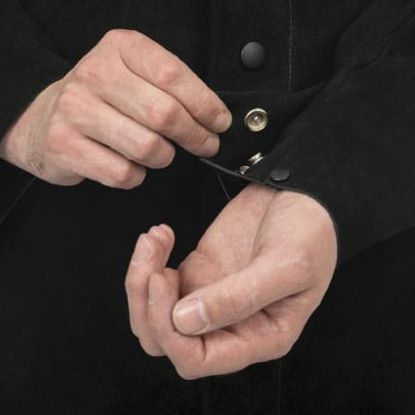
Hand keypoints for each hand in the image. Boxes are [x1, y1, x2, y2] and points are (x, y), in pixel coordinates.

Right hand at [0, 29, 230, 187]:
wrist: (45, 118)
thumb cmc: (102, 99)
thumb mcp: (135, 75)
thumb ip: (171, 87)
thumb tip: (215, 117)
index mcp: (120, 49)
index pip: (174, 76)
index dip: (206, 105)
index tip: (220, 123)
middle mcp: (95, 74)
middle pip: (165, 115)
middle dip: (196, 137)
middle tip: (206, 145)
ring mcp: (76, 111)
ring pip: (148, 148)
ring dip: (165, 157)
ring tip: (161, 153)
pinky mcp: (65, 146)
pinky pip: (124, 173)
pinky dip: (137, 175)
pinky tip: (130, 164)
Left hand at [125, 184, 337, 378]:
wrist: (302, 196)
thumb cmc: (310, 233)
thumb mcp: (288, 265)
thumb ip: (240, 297)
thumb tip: (185, 321)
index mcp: (259, 336)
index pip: (198, 359)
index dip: (171, 333)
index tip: (164, 283)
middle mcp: (230, 324)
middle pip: (167, 340)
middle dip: (148, 305)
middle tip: (154, 264)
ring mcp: (210, 297)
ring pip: (157, 313)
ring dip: (142, 281)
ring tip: (154, 240)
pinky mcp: (199, 271)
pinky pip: (159, 280)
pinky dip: (150, 260)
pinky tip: (161, 234)